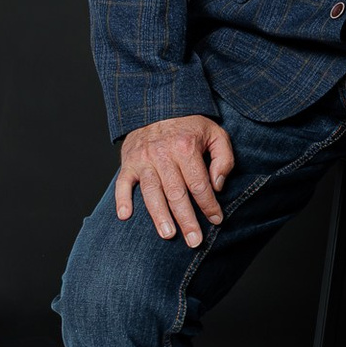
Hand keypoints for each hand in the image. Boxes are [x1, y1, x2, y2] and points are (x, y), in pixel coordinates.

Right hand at [115, 115, 235, 244]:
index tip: (217, 220)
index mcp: (186, 147)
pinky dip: (122, 200)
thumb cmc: (190, 125)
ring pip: (151, 192)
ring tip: (168, 235)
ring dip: (159, 216)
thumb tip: (217, 186)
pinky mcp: (128, 163)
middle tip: (195, 241)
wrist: (159, 106)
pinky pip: (122, 183)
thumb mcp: (216, 134)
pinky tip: (125, 217)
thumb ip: (223, 159)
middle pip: (176, 193)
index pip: (199, 184)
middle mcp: (163, 155)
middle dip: (187, 220)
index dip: (209, 204)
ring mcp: (143, 160)